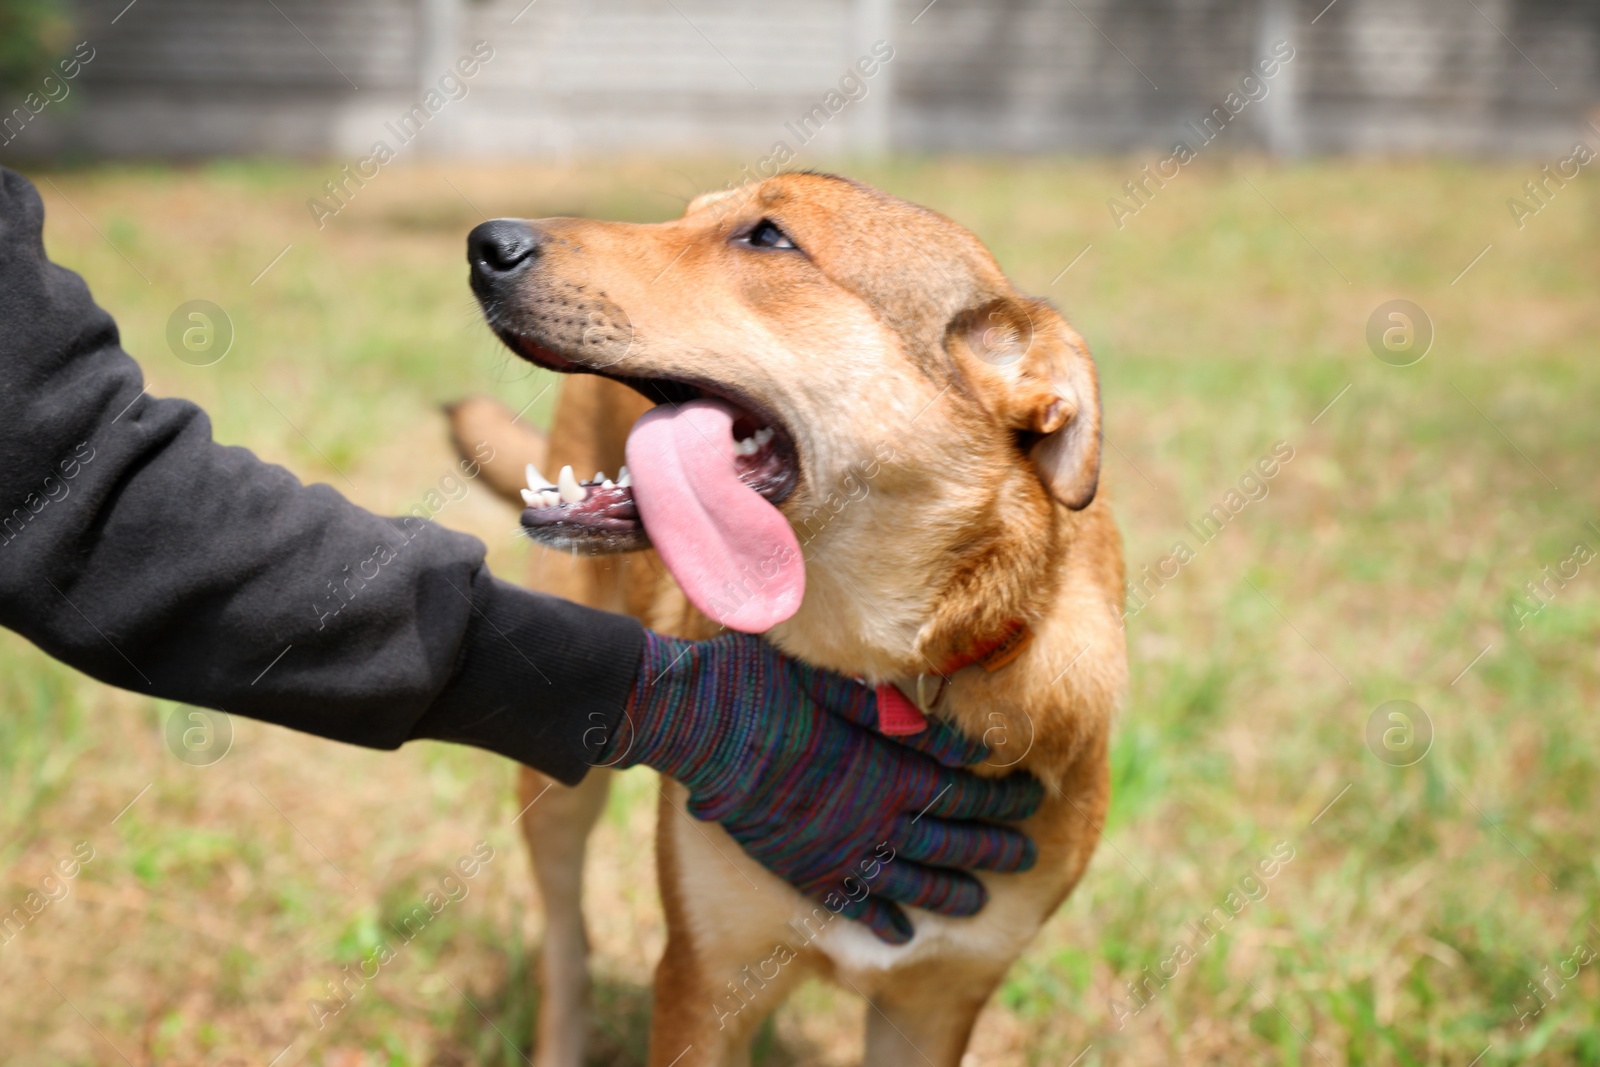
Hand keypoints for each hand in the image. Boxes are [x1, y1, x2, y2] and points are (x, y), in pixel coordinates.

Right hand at [602, 631, 1043, 943]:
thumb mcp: (841, 674)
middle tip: (1026, 852)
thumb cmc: (766, 681)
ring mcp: (841, 849)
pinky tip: (904, 933)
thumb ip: (893, 699)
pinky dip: (883, 920)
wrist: (702, 723)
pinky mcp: (804, 869)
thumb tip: (943, 706)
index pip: (966, 787)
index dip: (1003, 793)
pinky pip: (854, 905)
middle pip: (952, 840)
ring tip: (978, 900)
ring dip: (951, 891)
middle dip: (994, 845)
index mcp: (892, 765)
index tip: (1033, 793)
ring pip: (912, 881)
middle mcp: (878, 817)